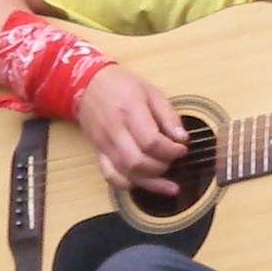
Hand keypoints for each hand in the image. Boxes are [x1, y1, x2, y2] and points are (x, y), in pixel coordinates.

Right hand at [73, 67, 192, 196]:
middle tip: (173, 161)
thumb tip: (183, 139)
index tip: (182, 149)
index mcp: (130, 111)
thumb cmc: (123, 85)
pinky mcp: (97, 153)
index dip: (170, 151)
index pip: (150, 141)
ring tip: (167, 184)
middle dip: (161, 167)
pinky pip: (109, 176)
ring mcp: (103, 145)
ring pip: (125, 174)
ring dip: (149, 183)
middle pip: (137, 162)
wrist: (88, 85)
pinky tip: (142, 184)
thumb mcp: (152, 92)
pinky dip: (127, 184)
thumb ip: (168, 116)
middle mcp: (114, 132)